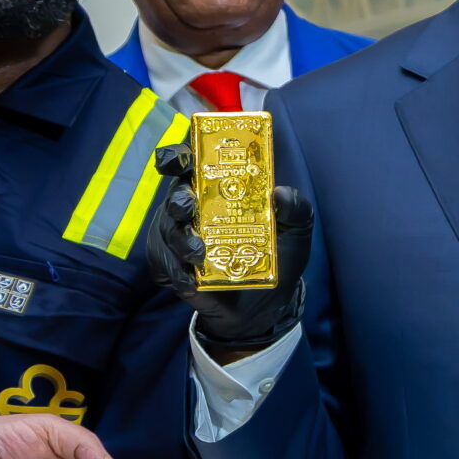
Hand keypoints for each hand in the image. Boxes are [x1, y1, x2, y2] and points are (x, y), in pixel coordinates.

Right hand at [143, 144, 311, 359]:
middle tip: (188, 207)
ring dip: (180, 240)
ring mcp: (180, 236)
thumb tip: (281, 193)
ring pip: (166, 228)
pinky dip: (174, 270)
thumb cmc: (278, 255)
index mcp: (219, 188)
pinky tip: (190, 280)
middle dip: (177, 198)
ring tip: (199, 255)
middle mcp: (196, 207)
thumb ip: (297, 209)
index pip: (193, 161)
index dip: (180, 154)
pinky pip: (161, 262)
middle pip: (175, 193)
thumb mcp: (296, 231)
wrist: (265, 304)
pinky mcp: (172, 265)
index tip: (180, 159)